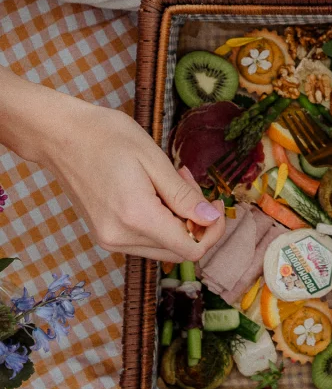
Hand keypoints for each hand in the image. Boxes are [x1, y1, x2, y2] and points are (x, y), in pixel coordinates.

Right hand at [41, 103, 225, 262]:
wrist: (61, 136)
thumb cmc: (107, 136)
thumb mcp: (154, 159)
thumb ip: (184, 195)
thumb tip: (211, 218)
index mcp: (137, 218)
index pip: (190, 250)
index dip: (212, 230)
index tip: (214, 202)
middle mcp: (121, 238)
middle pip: (178, 252)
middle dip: (195, 221)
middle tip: (187, 180)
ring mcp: (109, 240)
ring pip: (162, 247)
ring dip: (177, 219)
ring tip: (169, 180)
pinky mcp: (105, 235)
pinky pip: (144, 240)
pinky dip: (158, 221)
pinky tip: (153, 190)